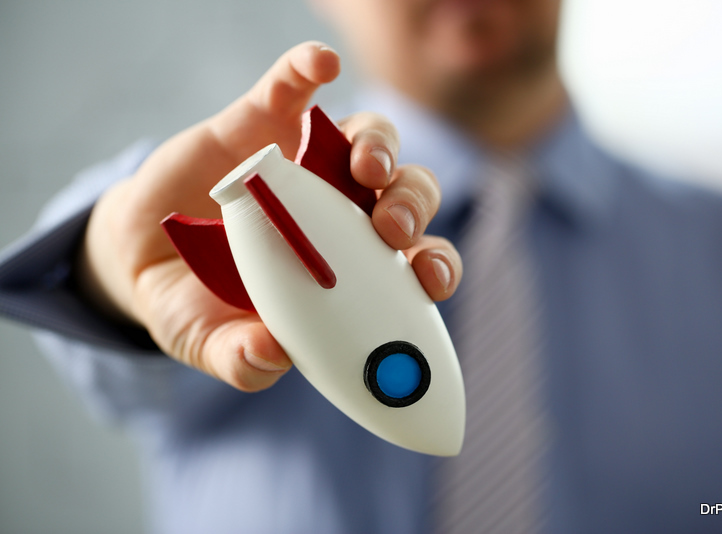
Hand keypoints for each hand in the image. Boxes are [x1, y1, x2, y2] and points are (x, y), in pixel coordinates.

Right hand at [77, 42, 462, 391]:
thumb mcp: (213, 342)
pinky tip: (318, 66)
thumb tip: (271, 356)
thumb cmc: (197, 304)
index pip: (416, 261)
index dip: (436, 266)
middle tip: (391, 230)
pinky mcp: (266, 118)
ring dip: (379, 147)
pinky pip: (296, 84)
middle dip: (412, 206)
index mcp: (352, 265)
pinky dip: (308, 68)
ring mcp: (308, 158)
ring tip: (365, 168)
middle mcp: (344, 208)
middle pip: (407, 194)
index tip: (430, 281)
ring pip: (371, 136)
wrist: (143, 254)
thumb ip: (242, 360)